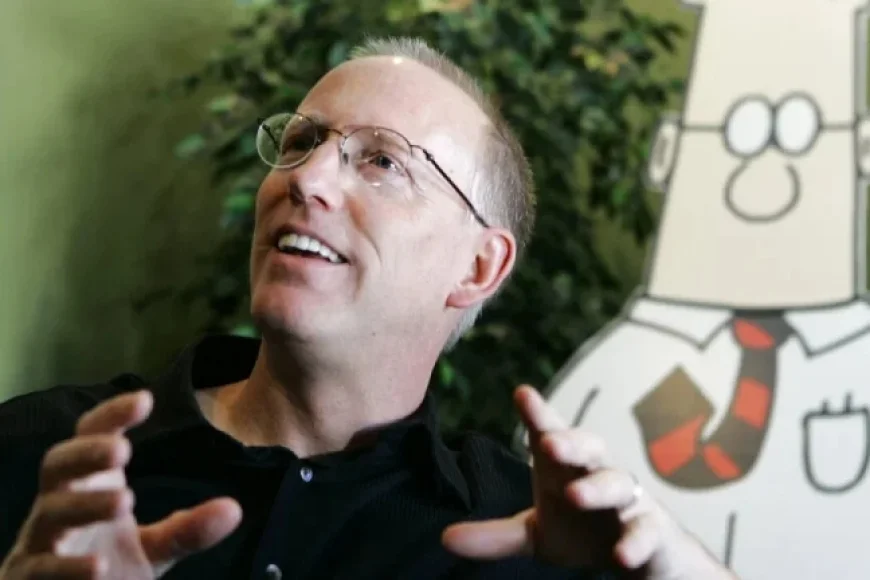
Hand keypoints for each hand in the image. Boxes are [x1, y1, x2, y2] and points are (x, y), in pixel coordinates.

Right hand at [0, 390, 241, 578]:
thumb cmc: (105, 566)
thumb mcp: (154, 548)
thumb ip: (187, 529)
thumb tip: (234, 508)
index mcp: (90, 485)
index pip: (91, 436)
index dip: (111, 415)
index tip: (145, 399)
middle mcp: (59, 504)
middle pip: (58, 464)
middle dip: (86, 453)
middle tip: (123, 449)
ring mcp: (39, 541)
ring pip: (49, 513)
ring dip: (85, 505)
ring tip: (125, 500)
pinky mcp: (30, 577)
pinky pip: (40, 568)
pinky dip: (67, 567)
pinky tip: (97, 566)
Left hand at [442, 386, 735, 579]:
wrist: (643, 557)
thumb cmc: (584, 531)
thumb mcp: (537, 535)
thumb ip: (496, 536)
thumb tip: (444, 538)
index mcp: (566, 469)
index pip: (552, 434)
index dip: (539, 415)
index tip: (522, 393)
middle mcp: (597, 475)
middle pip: (589, 447)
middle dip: (570, 443)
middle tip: (548, 445)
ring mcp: (629, 501)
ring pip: (619, 483)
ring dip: (598, 488)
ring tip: (576, 495)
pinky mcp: (653, 531)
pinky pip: (647, 531)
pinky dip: (635, 541)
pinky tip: (621, 555)